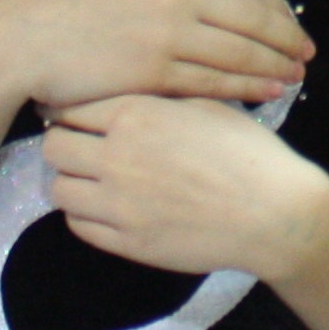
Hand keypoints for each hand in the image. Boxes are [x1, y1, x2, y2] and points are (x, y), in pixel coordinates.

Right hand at [0, 0, 311, 113]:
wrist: (25, 36)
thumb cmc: (75, 9)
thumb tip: (228, 4)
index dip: (278, 8)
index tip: (293, 25)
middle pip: (255, 15)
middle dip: (287, 37)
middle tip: (306, 54)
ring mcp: (169, 28)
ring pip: (242, 50)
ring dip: (275, 65)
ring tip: (294, 76)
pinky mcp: (157, 68)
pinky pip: (217, 79)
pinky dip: (249, 87)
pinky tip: (266, 93)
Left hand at [43, 94, 328, 282]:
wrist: (274, 213)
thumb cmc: (246, 151)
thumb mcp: (205, 105)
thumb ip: (158, 96)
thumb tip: (126, 87)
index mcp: (136, 115)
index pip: (70, 107)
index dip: (69, 109)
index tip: (73, 113)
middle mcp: (118, 157)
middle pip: (54, 146)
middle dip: (65, 142)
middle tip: (82, 145)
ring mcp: (118, 204)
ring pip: (59, 189)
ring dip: (73, 180)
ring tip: (94, 177)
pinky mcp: (126, 242)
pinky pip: (79, 226)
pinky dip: (86, 214)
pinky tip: (109, 205)